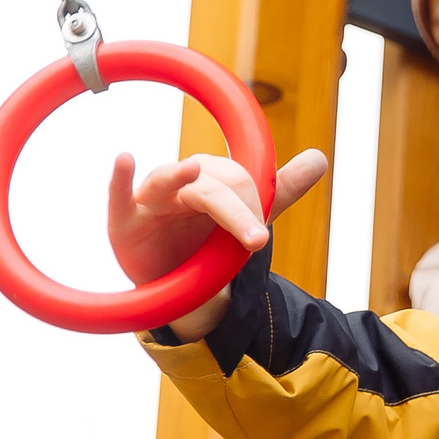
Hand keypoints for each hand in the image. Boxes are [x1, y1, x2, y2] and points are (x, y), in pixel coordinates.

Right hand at [108, 147, 329, 337]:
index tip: (261, 235)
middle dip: (235, 213)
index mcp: (212, 178)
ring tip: (192, 169)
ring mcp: (151, 198)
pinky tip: (124, 159)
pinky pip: (118, 195)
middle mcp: (182, 182)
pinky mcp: (124, 220)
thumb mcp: (245, 219)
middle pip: (210, 187)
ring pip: (168, 181)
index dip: (252, 202)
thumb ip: (279, 191)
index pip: (238, 179)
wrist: (173, 280)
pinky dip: (119, 178)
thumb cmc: (206, 241)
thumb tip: (320, 158)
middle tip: (256, 242)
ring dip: (179, 176)